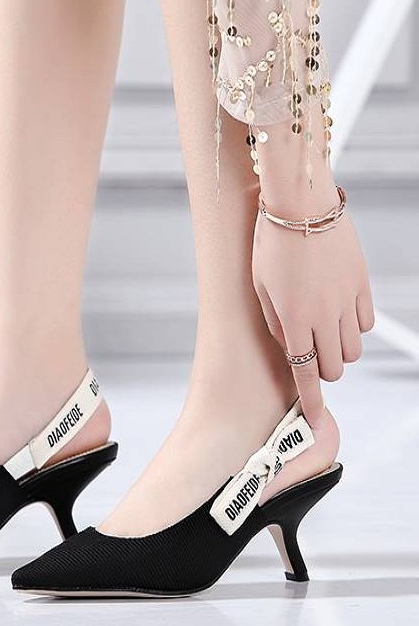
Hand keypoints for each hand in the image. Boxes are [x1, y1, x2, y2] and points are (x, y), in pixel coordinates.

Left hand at [252, 209, 374, 425]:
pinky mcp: (361, 284)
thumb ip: (276, 323)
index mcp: (293, 319)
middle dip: (322, 371)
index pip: (304, 373)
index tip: (317, 421)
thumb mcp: (260, 286)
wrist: (301, 204)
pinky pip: (365, 323)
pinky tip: (339, 315)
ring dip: (338, 352)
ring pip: (353, 349)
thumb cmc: (270, 243)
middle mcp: (324, 315)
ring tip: (322, 334)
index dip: (312, 401)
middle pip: (333, 367)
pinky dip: (354, 329)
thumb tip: (290, 349)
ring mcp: (346, 300)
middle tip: (310, 356)